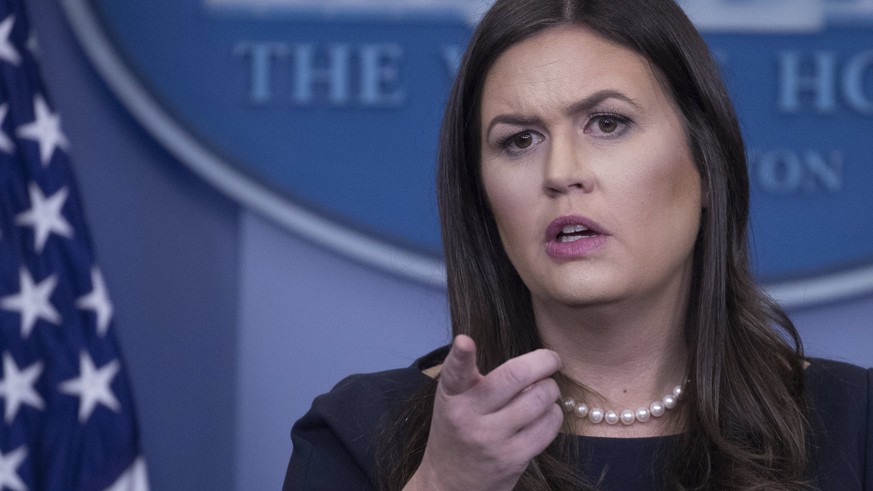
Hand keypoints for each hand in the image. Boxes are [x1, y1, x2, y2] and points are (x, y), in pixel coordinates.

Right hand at [404, 335, 562, 490]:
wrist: (450, 485)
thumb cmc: (457, 432)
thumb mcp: (453, 402)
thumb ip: (473, 377)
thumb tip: (520, 359)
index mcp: (452, 397)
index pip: (454, 373)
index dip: (460, 355)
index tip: (465, 342)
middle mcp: (469, 417)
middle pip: (514, 377)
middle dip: (543, 361)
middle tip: (552, 359)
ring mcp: (492, 439)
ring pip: (538, 400)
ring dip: (550, 389)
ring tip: (545, 390)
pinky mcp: (513, 458)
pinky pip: (548, 426)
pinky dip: (554, 414)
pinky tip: (546, 413)